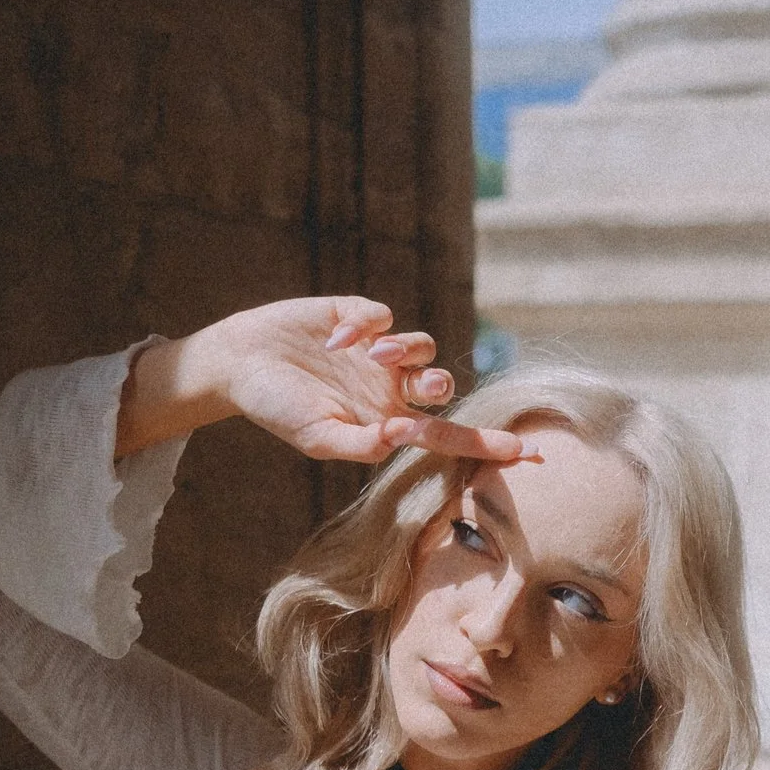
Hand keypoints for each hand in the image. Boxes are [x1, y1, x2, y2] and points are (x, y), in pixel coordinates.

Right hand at [117, 295, 528, 464]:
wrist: (238, 365)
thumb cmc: (277, 408)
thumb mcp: (317, 437)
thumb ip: (361, 444)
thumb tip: (401, 438)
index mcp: (387, 420)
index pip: (447, 435)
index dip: (488, 443)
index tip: (531, 453)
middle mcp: (390, 386)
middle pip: (441, 385)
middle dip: (438, 385)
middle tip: (419, 387)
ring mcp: (376, 350)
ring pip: (422, 347)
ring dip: (405, 352)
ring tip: (370, 357)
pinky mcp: (358, 315)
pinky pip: (383, 317)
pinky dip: (366, 328)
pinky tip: (335, 340)